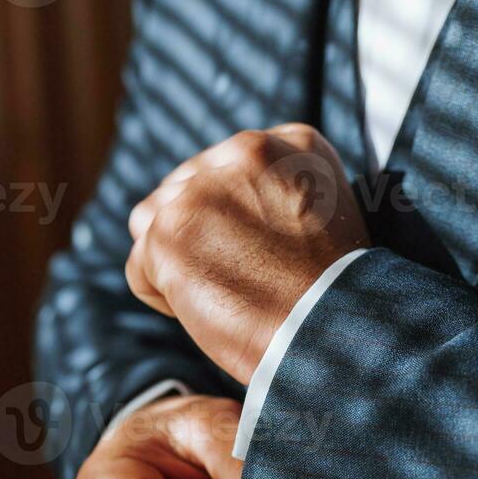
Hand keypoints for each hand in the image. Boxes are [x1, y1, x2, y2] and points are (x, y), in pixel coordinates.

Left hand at [126, 123, 369, 383]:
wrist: (332, 334)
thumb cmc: (337, 298)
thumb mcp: (330, 216)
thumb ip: (282, 192)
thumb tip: (235, 211)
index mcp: (291, 143)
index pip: (228, 170)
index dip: (236, 218)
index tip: (262, 254)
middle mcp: (243, 151)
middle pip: (187, 189)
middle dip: (201, 237)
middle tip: (240, 282)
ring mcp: (201, 191)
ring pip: (154, 221)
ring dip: (176, 260)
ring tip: (221, 294)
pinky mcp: (169, 233)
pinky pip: (140, 266)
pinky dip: (163, 297)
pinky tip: (206, 312)